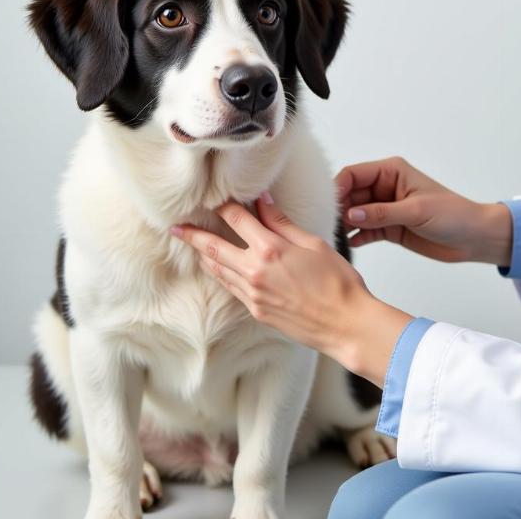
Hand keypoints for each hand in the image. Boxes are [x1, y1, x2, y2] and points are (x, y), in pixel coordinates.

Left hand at [170, 193, 412, 383]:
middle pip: (214, 247)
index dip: (225, 205)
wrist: (345, 324)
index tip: (215, 197)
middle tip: (175, 226)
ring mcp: (252, 295)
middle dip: (192, 235)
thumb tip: (263, 201)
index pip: (237, 219)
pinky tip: (218, 269)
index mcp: (270, 249)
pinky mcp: (256, 312)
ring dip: (202, 256)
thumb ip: (283, 223)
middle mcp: (254, 272)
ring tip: (191, 245)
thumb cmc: (338, 282)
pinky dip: (220, 274)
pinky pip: (230, 288)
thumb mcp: (313, 243)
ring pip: (217, 270)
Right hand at [335, 156, 512, 267]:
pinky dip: (356, 237)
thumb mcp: (416, 211)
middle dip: (338, 209)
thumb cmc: (453, 215)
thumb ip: (382, 213)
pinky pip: (364, 230)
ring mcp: (385, 209)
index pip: (354, 174)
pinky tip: (349, 245)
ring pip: (355, 214)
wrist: (473, 238)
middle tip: (326, 224)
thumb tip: (350, 214)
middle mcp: (384, 187)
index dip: (338, 187)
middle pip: (350, 195)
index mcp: (391, 172)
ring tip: (333, 236)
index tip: (327, 205)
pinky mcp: (388, 228)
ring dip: (344, 224)